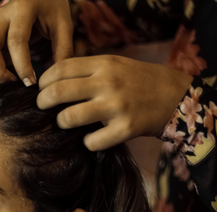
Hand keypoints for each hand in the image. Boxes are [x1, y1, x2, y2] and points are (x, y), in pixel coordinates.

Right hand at [0, 0, 73, 85]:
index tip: (31, 83)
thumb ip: (63, 50)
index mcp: (22, 8)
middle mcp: (3, 15)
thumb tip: (57, 79)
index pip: (16, 41)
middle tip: (15, 85)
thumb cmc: (53, 8)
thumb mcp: (63, 25)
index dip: (22, 66)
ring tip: (13, 81)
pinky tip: (10, 74)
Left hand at [37, 55, 192, 149]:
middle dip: (43, 103)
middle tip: (44, 108)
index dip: (43, 81)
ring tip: (66, 123)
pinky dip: (87, 143)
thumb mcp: (114, 65)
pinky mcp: (125, 129)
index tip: (41, 90)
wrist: (175, 97)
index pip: (60, 69)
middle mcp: (108, 83)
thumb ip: (87, 71)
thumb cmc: (137, 82)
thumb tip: (51, 83)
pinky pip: (91, 142)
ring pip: (69, 118)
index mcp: (103, 64)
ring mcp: (116, 106)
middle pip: (58, 92)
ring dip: (62, 123)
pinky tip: (92, 138)